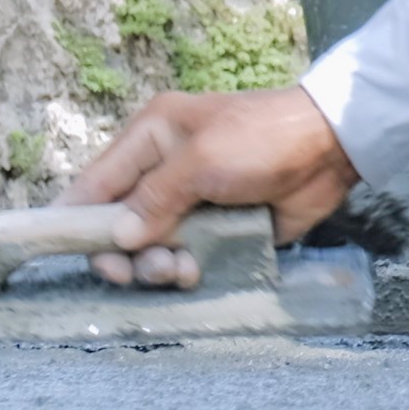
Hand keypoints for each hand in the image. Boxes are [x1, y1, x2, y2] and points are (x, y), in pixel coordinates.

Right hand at [64, 86, 357, 281]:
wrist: (331, 147)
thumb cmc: (263, 139)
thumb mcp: (202, 159)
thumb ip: (155, 198)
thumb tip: (116, 238)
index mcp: (149, 138)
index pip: (93, 185)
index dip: (77, 222)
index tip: (80, 256)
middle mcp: (161, 171)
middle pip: (116, 226)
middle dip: (125, 254)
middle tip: (151, 268)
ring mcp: (188, 202)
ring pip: (148, 248)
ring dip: (156, 266)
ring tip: (182, 268)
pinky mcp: (215, 228)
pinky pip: (183, 257)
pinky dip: (183, 269)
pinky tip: (198, 270)